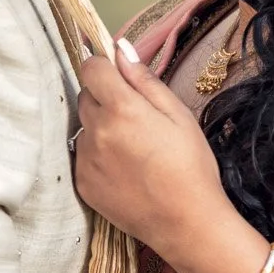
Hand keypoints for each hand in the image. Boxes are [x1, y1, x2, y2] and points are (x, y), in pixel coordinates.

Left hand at [73, 40, 233, 258]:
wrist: (186, 223)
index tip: (118, 78)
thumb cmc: (191, 166)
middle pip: (86, 97)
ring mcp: (86, 159)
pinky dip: (97, 157)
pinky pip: (82, 156)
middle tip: (135, 120)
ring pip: (84, 127)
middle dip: (105, 99)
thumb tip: (119, 48)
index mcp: (122, 108)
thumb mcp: (178, 115)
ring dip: (100, 129)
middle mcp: (97, 131)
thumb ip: (144, 80)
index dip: (104, 68)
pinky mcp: (82, 183)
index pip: (90, 68)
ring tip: (132, 150)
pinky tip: (124, 170)